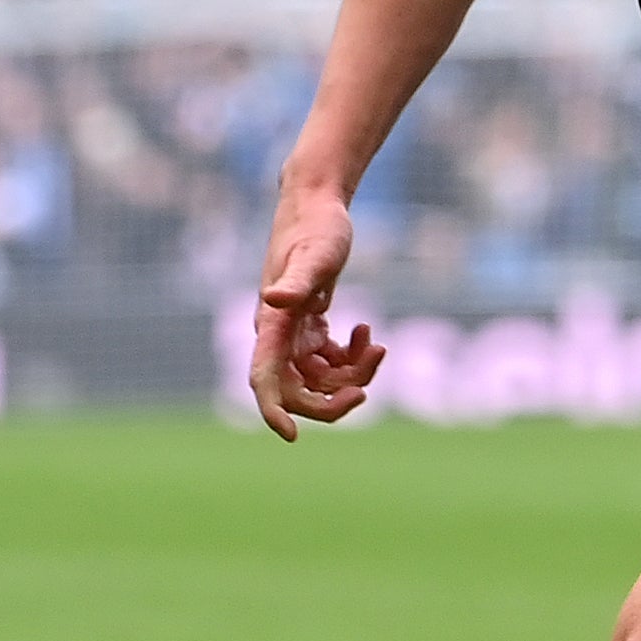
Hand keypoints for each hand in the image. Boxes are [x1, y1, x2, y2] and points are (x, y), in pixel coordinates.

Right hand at [247, 179, 383, 438]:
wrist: (317, 204)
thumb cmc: (316, 227)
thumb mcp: (315, 255)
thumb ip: (297, 282)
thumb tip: (273, 300)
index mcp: (271, 326)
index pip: (264, 380)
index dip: (273, 411)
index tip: (292, 436)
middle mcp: (278, 337)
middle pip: (298, 392)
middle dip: (332, 399)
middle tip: (365, 392)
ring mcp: (293, 335)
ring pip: (320, 380)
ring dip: (352, 375)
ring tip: (377, 346)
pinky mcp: (310, 328)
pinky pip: (329, 363)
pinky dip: (352, 358)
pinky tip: (366, 333)